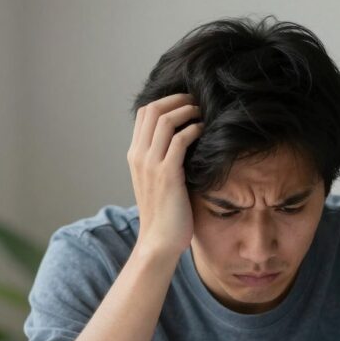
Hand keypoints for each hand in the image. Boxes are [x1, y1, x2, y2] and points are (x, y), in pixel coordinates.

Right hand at [127, 93, 203, 257]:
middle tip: (197, 101)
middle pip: (153, 109)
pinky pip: (180, 139)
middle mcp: (139, 156)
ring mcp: (151, 164)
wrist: (158, 241)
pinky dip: (194, 129)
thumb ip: (162, 160)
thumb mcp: (157, 181)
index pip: (144, 113)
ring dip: (187, 111)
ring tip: (202, 113)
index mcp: (135, 155)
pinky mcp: (167, 174)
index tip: (185, 102)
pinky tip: (204, 132)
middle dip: (177, 99)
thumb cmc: (164, 214)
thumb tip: (181, 141)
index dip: (165, 100)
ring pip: (165, 120)